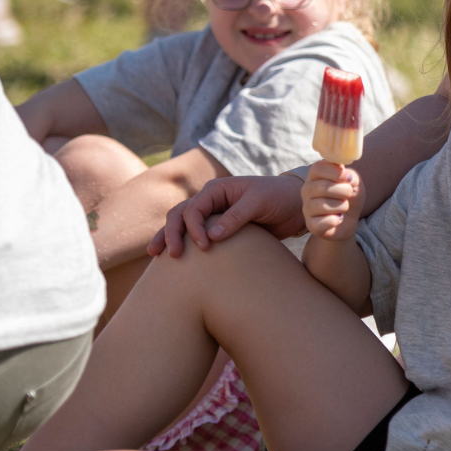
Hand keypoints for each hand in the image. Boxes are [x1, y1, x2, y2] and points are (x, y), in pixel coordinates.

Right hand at [147, 173, 304, 257]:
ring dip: (168, 238)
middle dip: (171, 233)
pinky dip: (184, 244)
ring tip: (157, 255)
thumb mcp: (259, 203)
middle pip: (180, 215)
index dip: (193, 228)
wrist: (294, 206)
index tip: (204, 246)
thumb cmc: (278, 198)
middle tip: (172, 255)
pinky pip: (196, 236)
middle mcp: (210, 201)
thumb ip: (236, 217)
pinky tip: (174, 260)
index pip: (194, 208)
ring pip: (182, 225)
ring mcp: (212, 215)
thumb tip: (211, 237)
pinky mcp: (218, 230)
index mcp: (217, 190)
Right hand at [301, 161, 364, 240]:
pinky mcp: (311, 224)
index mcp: (315, 175)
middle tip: (350, 193)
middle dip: (343, 190)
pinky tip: (338, 219)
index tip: (348, 178)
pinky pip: (323, 222)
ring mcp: (307, 208)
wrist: (349, 219)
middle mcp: (307, 190)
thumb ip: (351, 176)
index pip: (318, 168)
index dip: (335, 172)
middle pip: (322, 187)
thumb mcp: (355, 183)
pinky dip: (336, 220)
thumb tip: (348, 178)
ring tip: (344, 207)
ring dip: (342, 206)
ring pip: (323, 205)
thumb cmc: (350, 196)